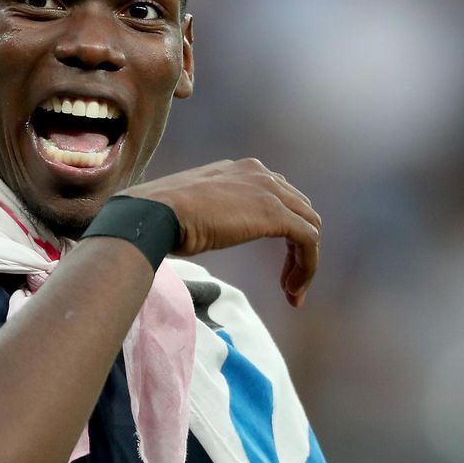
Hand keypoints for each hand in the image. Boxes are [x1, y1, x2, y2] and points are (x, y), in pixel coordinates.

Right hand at [120, 158, 320, 306]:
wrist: (156, 213)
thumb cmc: (161, 217)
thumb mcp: (194, 209)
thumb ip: (211, 213)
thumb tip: (202, 229)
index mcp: (240, 171)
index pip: (278, 197)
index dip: (282, 230)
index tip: (271, 262)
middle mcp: (260, 174)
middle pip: (299, 211)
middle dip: (297, 248)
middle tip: (286, 282)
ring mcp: (269, 191)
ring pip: (308, 227)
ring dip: (304, 262)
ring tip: (292, 291)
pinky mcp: (275, 214)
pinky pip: (308, 240)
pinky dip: (307, 267)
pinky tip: (293, 290)